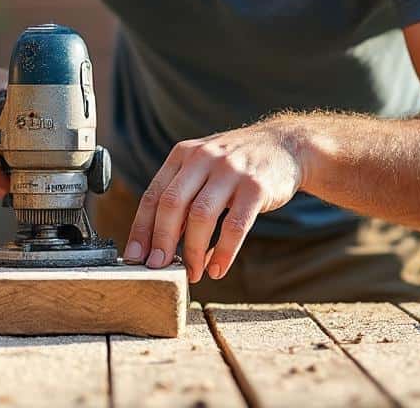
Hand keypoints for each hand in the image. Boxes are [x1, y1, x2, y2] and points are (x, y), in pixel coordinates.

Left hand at [125, 120, 305, 282]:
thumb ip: (181, 194)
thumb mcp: (203, 166)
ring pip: (201, 216)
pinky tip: (218, 269)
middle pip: (172, 204)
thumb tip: (156, 242)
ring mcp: (231, 171)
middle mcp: (204, 158)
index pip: (154, 194)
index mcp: (183, 154)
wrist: (285, 145)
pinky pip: (235, 226)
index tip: (134, 256)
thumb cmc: (236, 165)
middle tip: (158, 269)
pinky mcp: (256, 187)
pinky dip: (224, 252)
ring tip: (192, 273)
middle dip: (162, 241)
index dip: (141, 228)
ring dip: (193, 251)